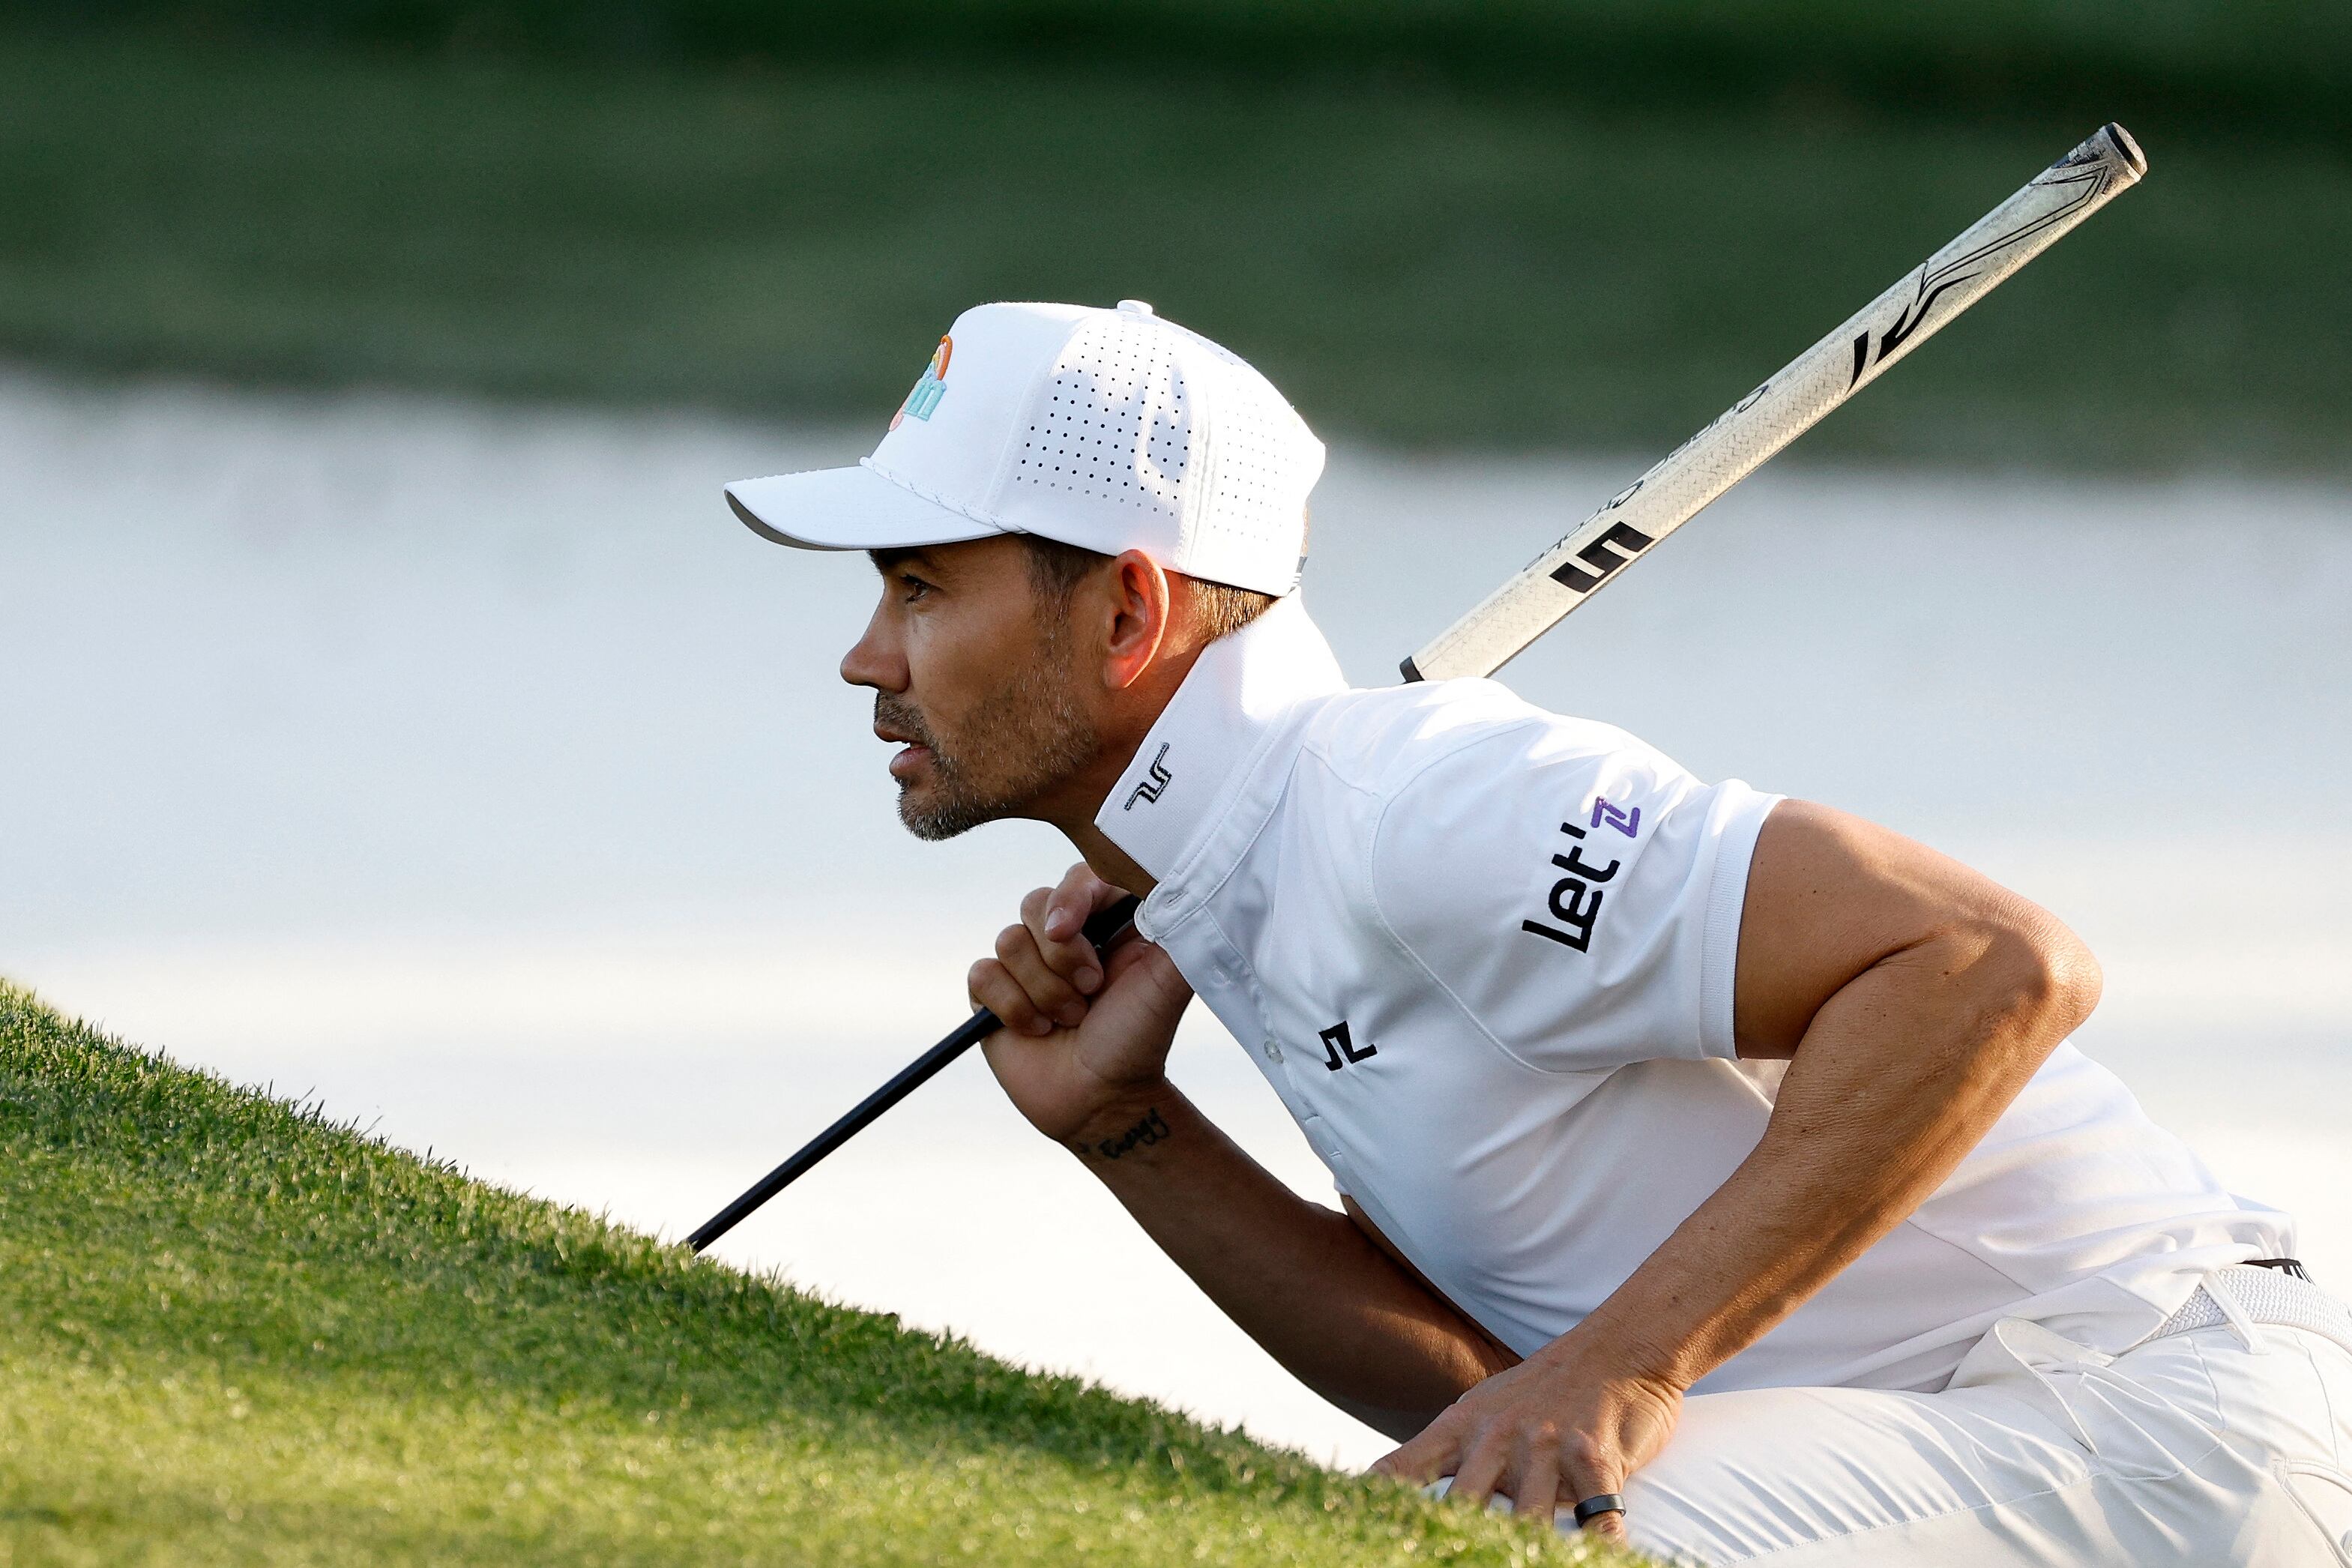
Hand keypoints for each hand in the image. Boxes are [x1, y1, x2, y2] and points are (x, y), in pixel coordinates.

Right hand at [969, 863, 1192, 1145]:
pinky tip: (1036, 1030)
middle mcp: (1066, 937)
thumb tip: (1181, 883)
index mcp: (1108, 923)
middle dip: (1061, 957)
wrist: (1101, 1102)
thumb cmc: (1138, 1041)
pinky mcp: (994, 992)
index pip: (1080, 878)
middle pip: (1035, 903)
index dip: (1070, 898)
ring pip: (1008, 940)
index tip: (1068, 929)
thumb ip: (1179, 927)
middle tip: (1091, 994)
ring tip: (1069, 1020)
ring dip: (1043, 991)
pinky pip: (983, 973)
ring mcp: (1027, 963)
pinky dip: (1012, 1006)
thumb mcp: (1169, 982)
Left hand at [1369, 1334, 1683, 1540]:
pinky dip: (1596, 1548)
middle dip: (1455, 1541)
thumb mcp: (1483, 1409)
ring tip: (1521, 1562)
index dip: (1374, 1504)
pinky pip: (1595, 1518)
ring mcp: (1544, 1446)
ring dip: (1526, 1551)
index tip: (1356, 1533)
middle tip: (1451, 1558)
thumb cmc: (1545, 1390)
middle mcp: (1495, 1436)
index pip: (1401, 1469)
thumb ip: (1449, 1452)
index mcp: (1460, 1427)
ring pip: (1526, 1521)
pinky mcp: (1593, 1458)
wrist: (1617, 1349)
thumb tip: (1399, 1493)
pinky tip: (1594, 1559)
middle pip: (1461, 1506)